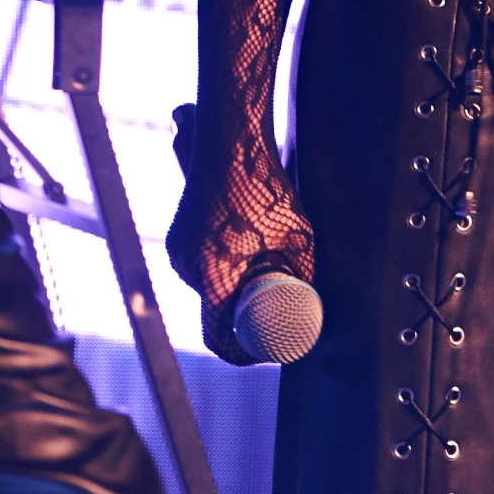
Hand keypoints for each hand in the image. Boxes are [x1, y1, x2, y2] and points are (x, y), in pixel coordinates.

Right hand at [167, 147, 315, 366]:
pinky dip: (220, 267)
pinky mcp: (179, 232)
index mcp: (211, 276)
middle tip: (272, 310)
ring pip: (207, 286)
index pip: (216, 337)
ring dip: (231, 286)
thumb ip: (304, 272)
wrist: (232, 141)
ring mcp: (178, 249)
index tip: (263, 350)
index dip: (240, 352)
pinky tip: (241, 252)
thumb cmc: (264, 187)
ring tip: (262, 273)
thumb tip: (314, 301)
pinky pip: (199, 264)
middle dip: (242, 314)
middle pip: (215, 310)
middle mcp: (187, 268)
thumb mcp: (296, 235)